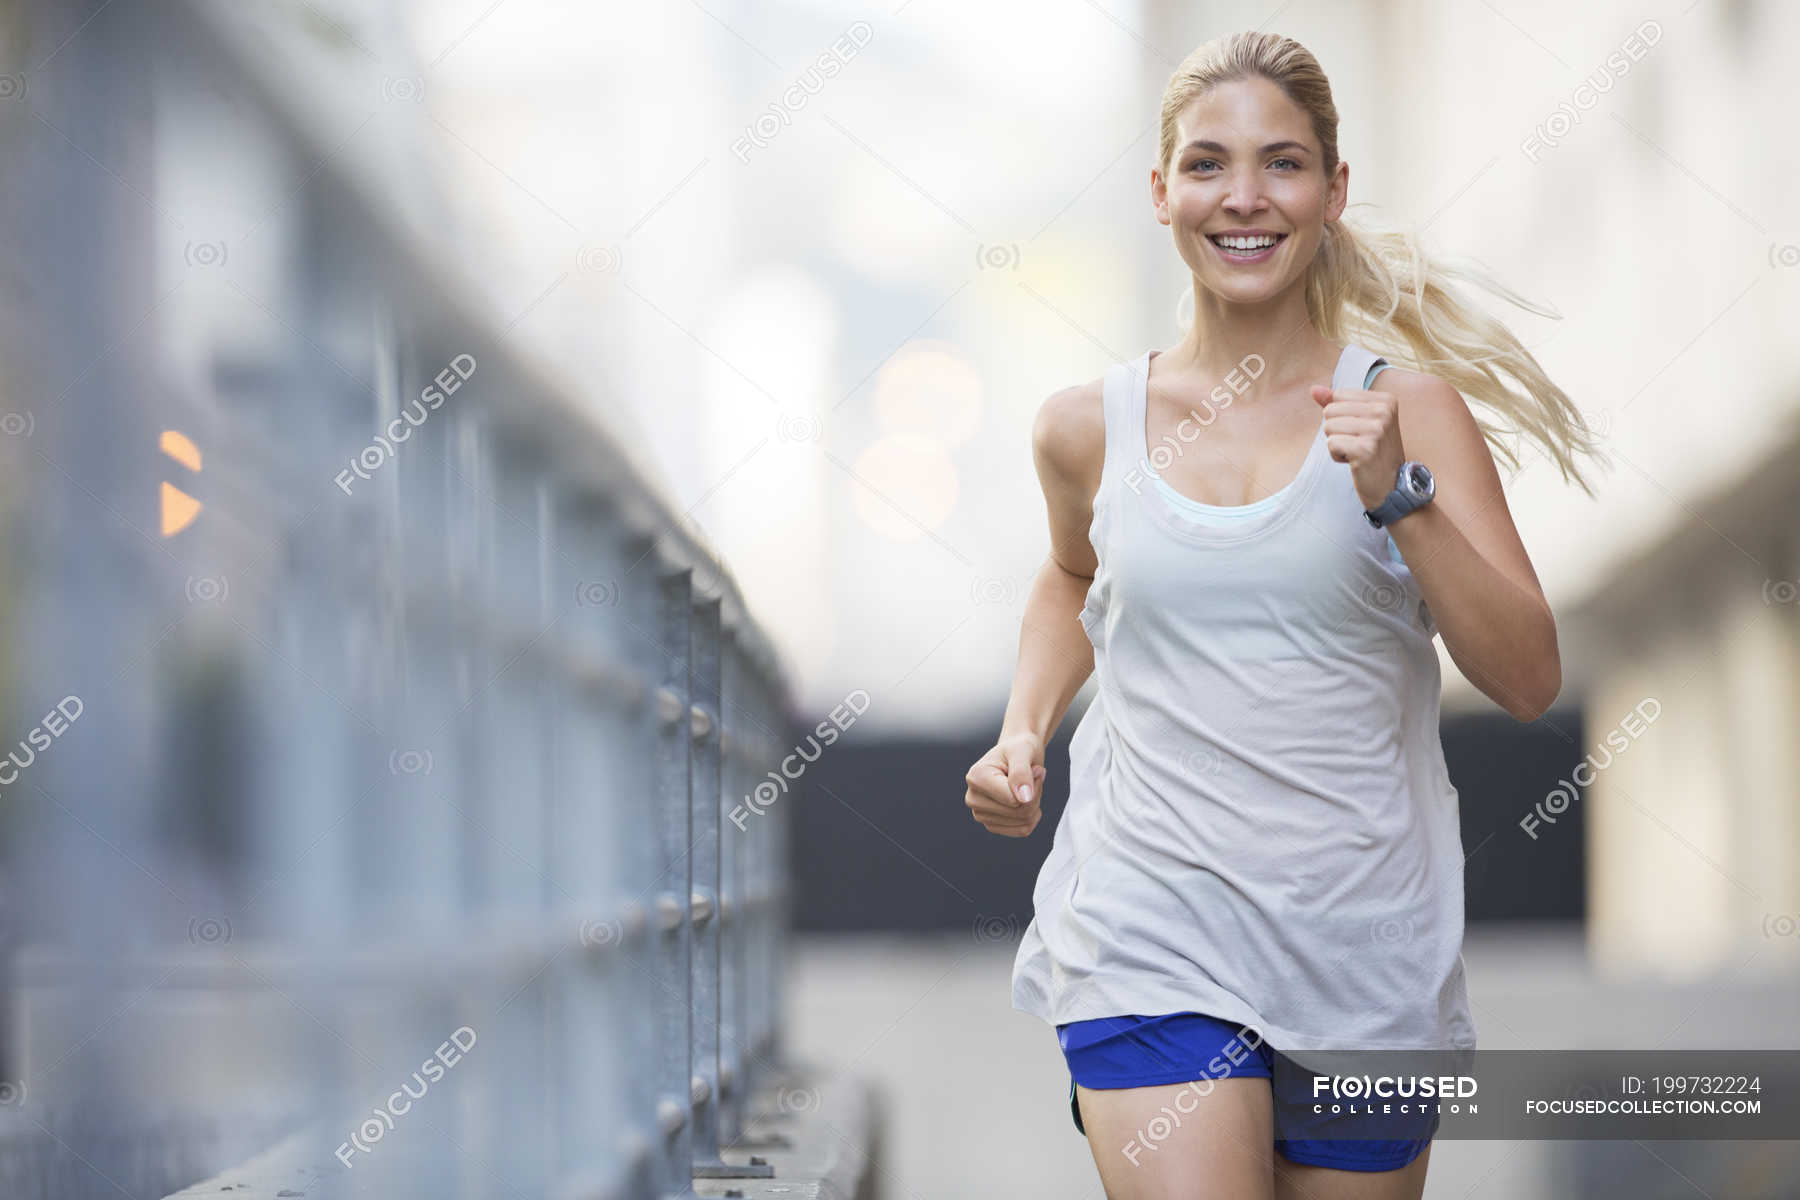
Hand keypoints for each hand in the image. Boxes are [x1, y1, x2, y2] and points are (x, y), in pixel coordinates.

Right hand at [964, 733, 1047, 837]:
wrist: (1018, 754)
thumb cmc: (1019, 748)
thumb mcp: (1022, 751)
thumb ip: (1021, 772)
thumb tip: (1024, 799)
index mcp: (976, 778)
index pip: (1013, 800)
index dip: (1032, 786)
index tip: (1033, 769)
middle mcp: (973, 798)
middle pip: (1019, 813)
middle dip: (1035, 795)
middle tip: (1034, 776)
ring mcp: (981, 814)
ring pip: (1023, 822)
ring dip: (1035, 804)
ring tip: (1028, 785)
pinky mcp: (992, 824)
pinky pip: (1022, 830)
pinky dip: (1032, 816)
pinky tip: (1027, 799)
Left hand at [1312, 382, 1405, 511]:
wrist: (1392, 485)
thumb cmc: (1374, 452)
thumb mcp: (1360, 421)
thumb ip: (1337, 403)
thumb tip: (1314, 389)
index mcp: (1385, 400)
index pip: (1339, 395)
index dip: (1342, 416)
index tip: (1362, 431)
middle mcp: (1384, 411)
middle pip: (1330, 410)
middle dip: (1337, 430)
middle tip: (1359, 444)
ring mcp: (1376, 430)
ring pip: (1328, 427)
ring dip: (1337, 444)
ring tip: (1357, 452)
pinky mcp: (1365, 449)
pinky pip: (1331, 444)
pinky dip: (1337, 456)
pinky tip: (1354, 461)